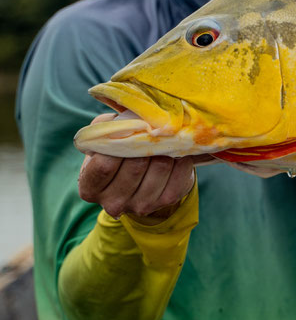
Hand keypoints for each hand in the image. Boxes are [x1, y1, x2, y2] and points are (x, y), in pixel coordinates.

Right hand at [78, 114, 197, 223]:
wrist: (143, 176)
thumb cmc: (119, 152)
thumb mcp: (105, 138)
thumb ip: (108, 127)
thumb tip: (130, 114)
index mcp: (90, 188)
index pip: (104, 165)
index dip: (118, 144)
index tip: (127, 130)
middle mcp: (113, 202)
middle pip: (136, 165)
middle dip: (145, 143)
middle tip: (150, 132)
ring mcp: (141, 205)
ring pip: (161, 166)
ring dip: (165, 149)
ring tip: (163, 141)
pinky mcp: (167, 200)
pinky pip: (180, 172)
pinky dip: (181, 158)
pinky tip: (175, 152)